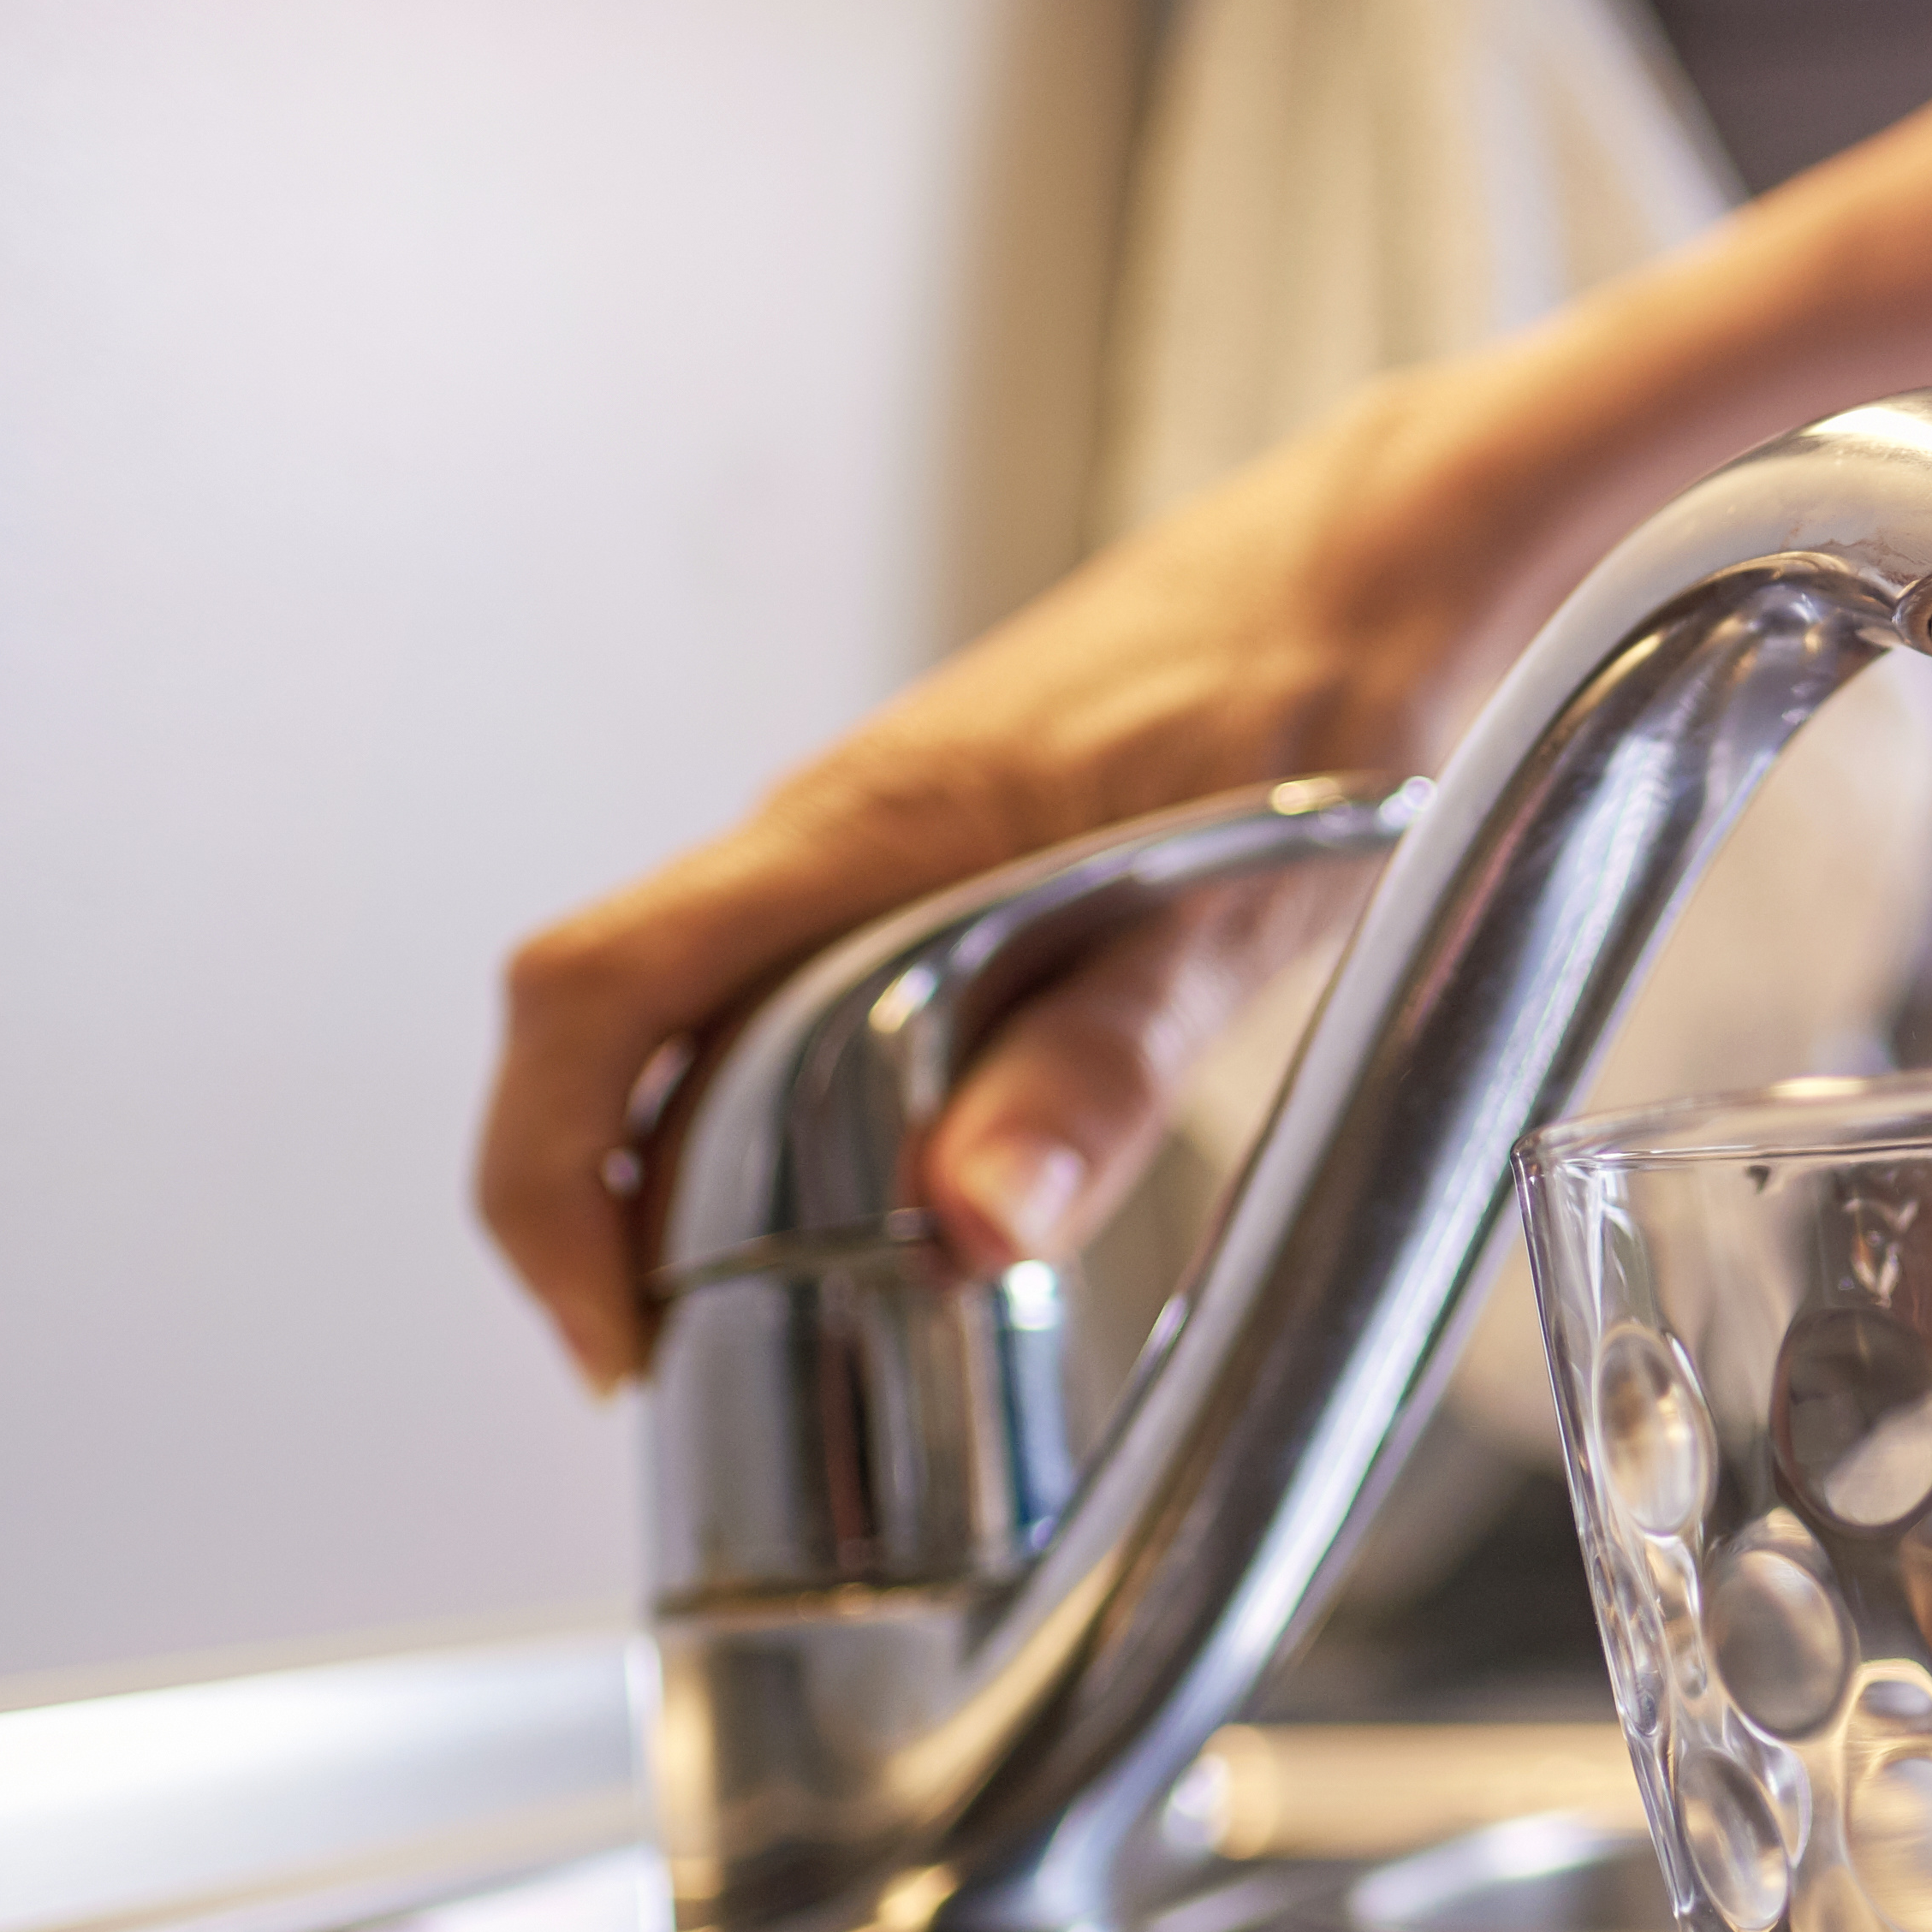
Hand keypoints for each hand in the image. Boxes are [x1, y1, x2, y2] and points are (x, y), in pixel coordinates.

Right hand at [472, 382, 1524, 1388]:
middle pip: (615, 1028)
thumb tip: (974, 1221)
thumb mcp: (1226, 926)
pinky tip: (877, 1197)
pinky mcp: (936, 848)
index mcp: (857, 836)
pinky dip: (782, 1109)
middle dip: (607, 1211)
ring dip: (689, 1169)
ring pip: (702, 1013)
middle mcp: (827, 830)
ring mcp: (872, 836)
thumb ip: (1101, 1070)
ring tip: (769, 1322)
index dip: (546, 1178)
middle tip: (688, 1369)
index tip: (609, 1333)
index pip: (589, 996)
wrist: (1385, 561)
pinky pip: (796, 987)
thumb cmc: (1315, 710)